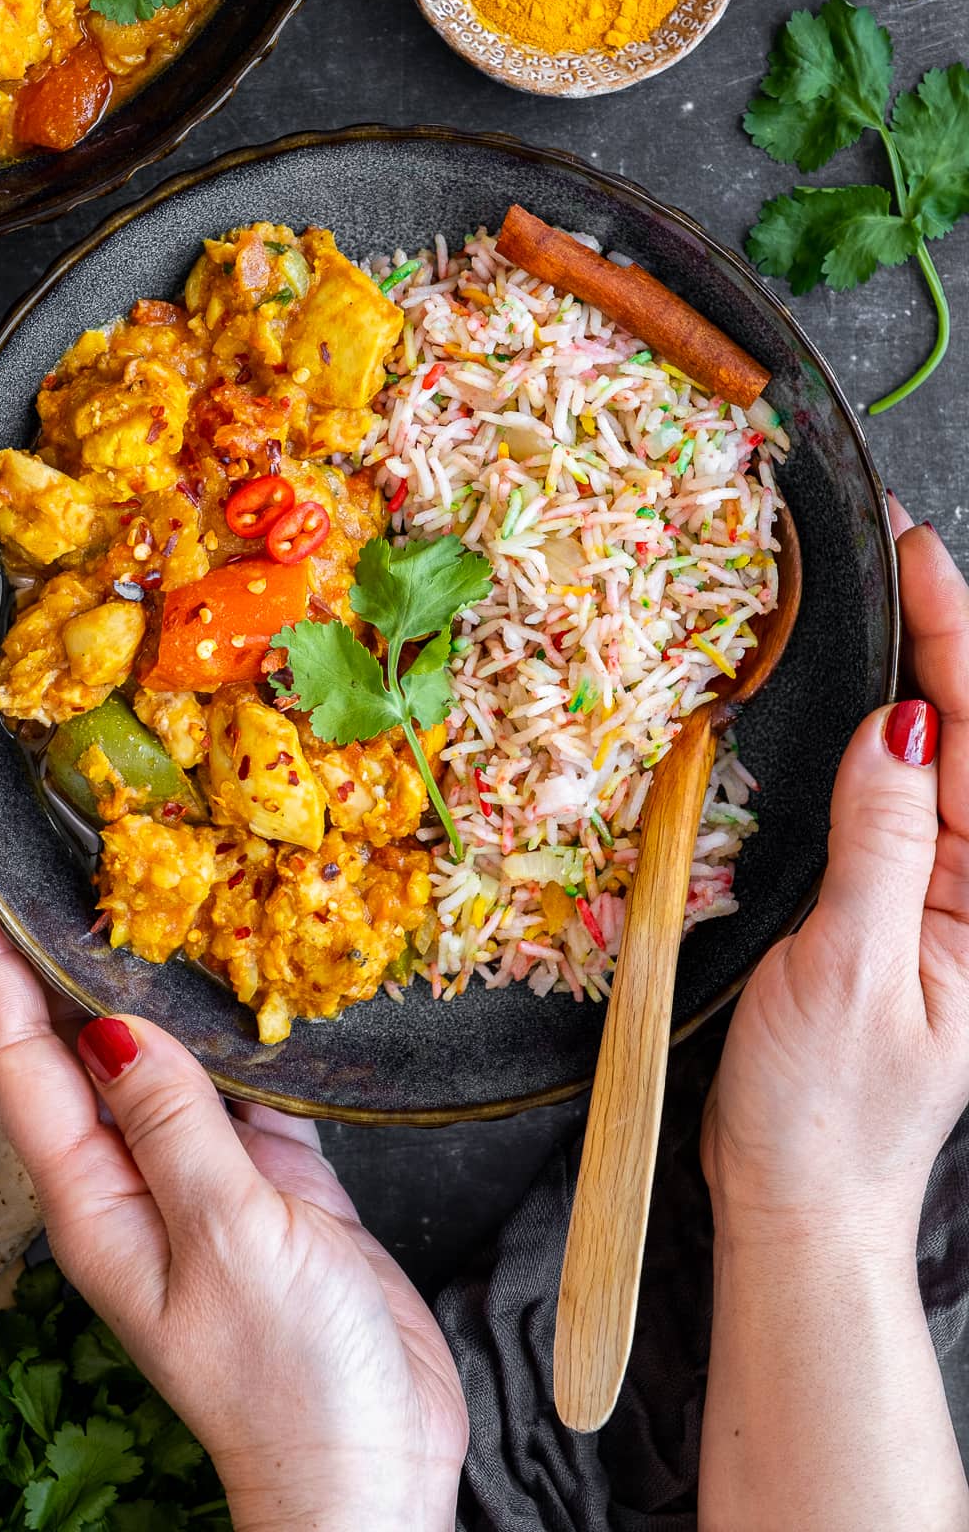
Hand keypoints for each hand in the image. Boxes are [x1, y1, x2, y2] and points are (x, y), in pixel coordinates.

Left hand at [0, 871, 467, 1531]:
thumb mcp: (226, 1242)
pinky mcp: (272, 1177)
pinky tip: (250, 973)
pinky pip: (243, 1081)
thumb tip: (115, 1026)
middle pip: (79, 1050)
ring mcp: (204, 1176)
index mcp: (97, 1201)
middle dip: (55, 959)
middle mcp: (136, 1177)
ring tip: (143, 893)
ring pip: (163, 1055)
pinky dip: (240, 1026)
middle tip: (49, 864)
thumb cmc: (290, 1380)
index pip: (24, 1066)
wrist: (373, 1460)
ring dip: (150, 981)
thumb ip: (175, 1126)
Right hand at [702, 503, 968, 1243]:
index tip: (919, 562)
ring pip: (930, 764)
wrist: (796, 1199)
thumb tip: (903, 727)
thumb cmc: (825, 1112)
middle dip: (941, 640)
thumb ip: (881, 847)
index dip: (957, 647)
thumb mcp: (850, 973)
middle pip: (968, 742)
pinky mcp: (887, 907)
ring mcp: (936, 899)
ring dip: (912, 676)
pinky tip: (858, 697)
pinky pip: (888, 806)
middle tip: (897, 549)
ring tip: (882, 595)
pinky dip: (873, 739)